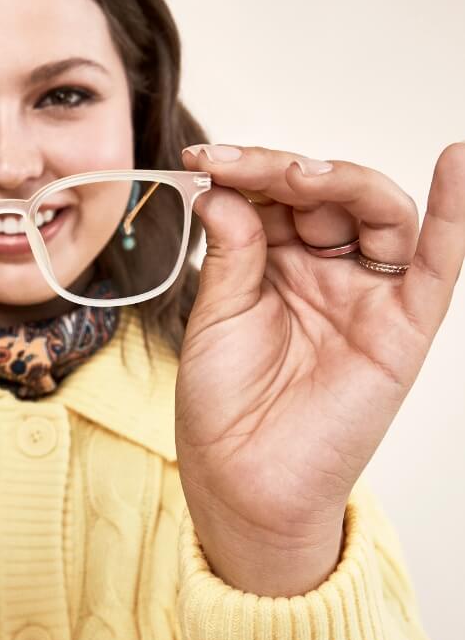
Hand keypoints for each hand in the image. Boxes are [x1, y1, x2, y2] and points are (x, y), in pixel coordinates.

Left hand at [175, 142, 464, 595]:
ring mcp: (366, 297)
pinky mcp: (402, 328)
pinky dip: (452, 214)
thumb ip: (232, 252)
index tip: (201, 160)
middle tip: (237, 165)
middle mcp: (325, 273)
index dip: (244, 173)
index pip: (275, 198)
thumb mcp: (216, 317)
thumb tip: (223, 190)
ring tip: (298, 175)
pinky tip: (456, 164)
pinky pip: (436, 264)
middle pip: (324, 196)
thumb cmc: (222, 404)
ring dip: (342, 182)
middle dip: (281, 171)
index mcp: (275, 267)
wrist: (243, 479)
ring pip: (377, 213)